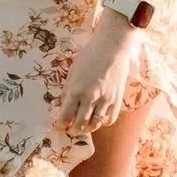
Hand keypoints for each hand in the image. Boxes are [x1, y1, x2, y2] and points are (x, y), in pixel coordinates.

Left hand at [57, 21, 140, 137]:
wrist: (113, 47)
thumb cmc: (90, 55)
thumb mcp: (73, 71)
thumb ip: (68, 89)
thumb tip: (64, 105)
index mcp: (76, 90)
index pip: (66, 116)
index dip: (61, 125)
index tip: (60, 127)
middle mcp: (90, 98)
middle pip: (80, 124)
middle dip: (73, 130)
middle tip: (71, 129)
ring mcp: (105, 100)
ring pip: (95, 124)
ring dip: (88, 128)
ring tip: (84, 126)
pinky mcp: (117, 100)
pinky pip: (110, 119)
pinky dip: (103, 123)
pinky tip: (99, 119)